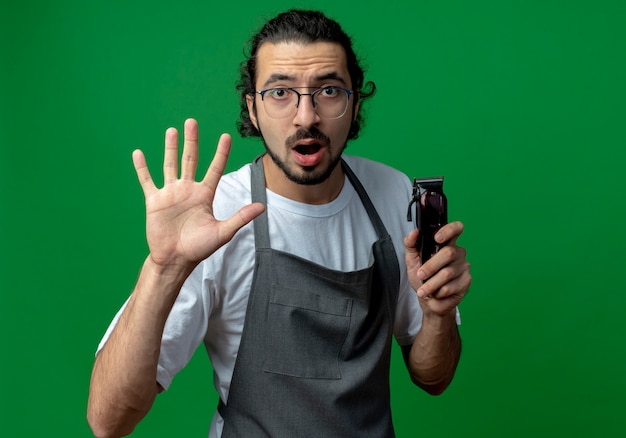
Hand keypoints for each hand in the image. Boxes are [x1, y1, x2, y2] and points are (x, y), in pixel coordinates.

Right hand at [132, 118, 264, 269]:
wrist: (175, 260)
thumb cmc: (199, 248)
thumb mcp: (223, 232)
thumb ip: (241, 217)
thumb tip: (263, 206)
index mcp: (205, 194)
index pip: (215, 169)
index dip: (221, 153)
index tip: (226, 136)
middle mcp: (188, 189)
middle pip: (190, 159)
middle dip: (191, 141)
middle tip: (192, 122)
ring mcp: (170, 193)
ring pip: (170, 165)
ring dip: (170, 148)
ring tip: (171, 130)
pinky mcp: (154, 200)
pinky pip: (147, 180)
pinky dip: (142, 168)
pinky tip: (138, 153)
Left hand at [404, 221, 470, 316]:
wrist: (428, 299)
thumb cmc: (421, 277)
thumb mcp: (412, 259)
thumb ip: (411, 244)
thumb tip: (414, 232)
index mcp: (446, 243)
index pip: (456, 229)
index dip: (449, 230)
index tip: (437, 238)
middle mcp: (458, 252)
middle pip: (448, 253)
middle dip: (431, 266)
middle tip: (420, 275)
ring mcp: (464, 267)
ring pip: (448, 273)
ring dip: (431, 284)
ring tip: (423, 291)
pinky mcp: (466, 281)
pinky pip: (451, 286)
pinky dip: (438, 292)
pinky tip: (435, 293)